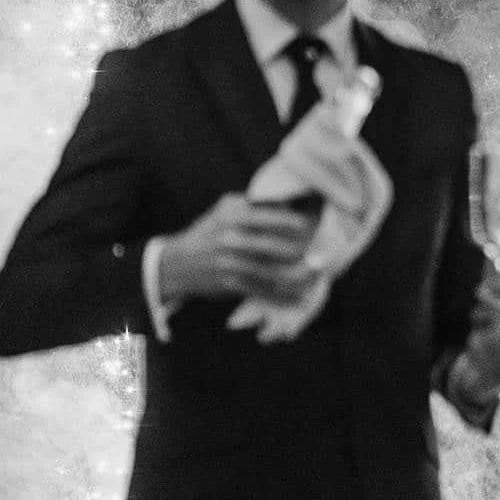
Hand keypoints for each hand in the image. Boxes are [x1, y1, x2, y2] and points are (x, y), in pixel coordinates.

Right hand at [158, 195, 317, 303]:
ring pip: (274, 271)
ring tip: (317, 273)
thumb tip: (286, 203)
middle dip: (303, 249)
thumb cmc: (206, 232)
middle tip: (323, 251)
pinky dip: (283, 295)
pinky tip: (300, 295)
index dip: (298, 222)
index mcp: (233, 216)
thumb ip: (252, 204)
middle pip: (278, 246)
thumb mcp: (223, 210)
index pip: (273, 217)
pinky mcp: (229, 283)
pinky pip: (263, 290)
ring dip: (299, 275)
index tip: (316, 224)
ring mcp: (230, 263)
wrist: (176, 264)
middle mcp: (231, 238)